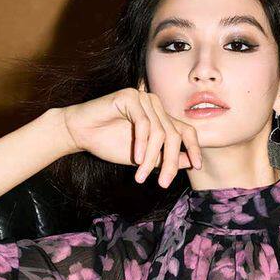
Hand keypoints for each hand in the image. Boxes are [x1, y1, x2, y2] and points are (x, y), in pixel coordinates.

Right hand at [61, 88, 202, 187]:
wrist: (81, 133)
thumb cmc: (110, 143)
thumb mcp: (144, 158)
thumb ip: (166, 158)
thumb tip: (191, 163)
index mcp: (161, 117)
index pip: (187, 131)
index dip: (194, 148)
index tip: (197, 167)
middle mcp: (155, 105)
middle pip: (174, 135)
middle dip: (170, 163)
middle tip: (162, 183)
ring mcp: (144, 98)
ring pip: (160, 133)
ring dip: (151, 159)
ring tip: (141, 175)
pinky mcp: (130, 96)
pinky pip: (144, 124)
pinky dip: (141, 145)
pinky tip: (135, 158)